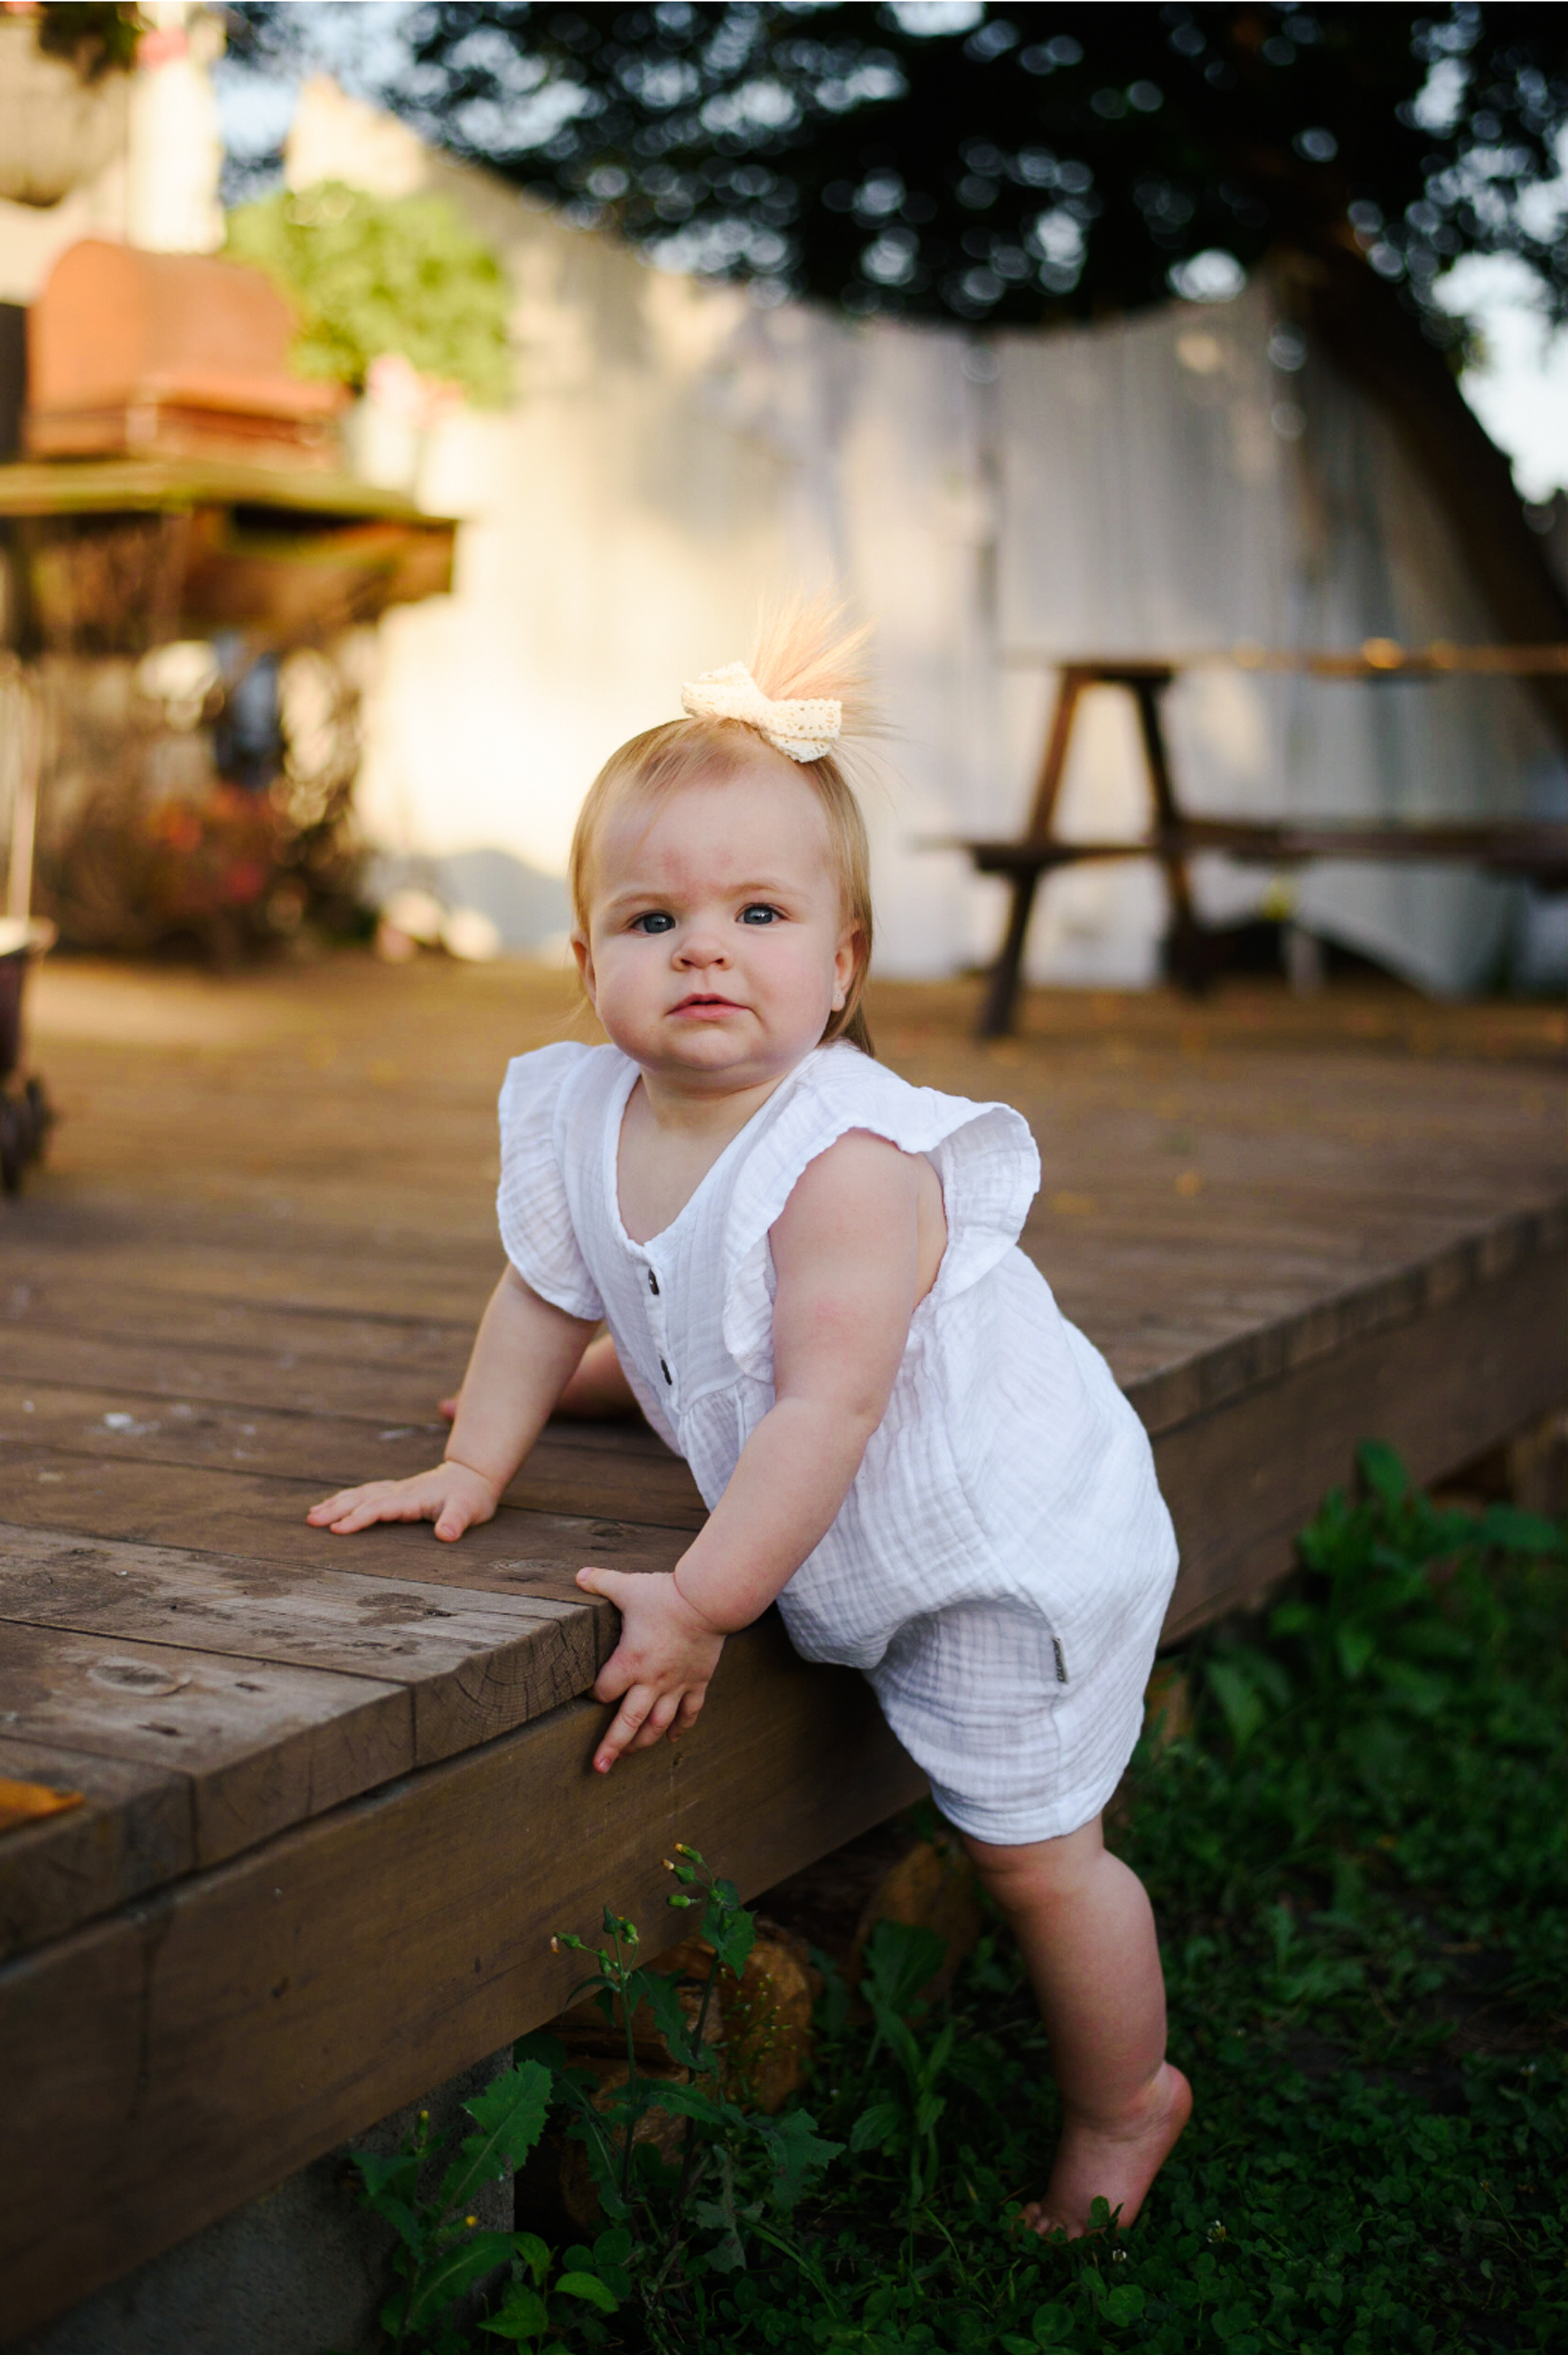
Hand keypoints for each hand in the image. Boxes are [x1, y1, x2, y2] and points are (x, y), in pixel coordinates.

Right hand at [306, 1459, 499, 1540]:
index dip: (358, 1518)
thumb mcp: (469, 1510)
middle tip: (310, 1521)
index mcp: (412, 1498)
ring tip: (311, 1514)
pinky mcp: (394, 1492)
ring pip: (360, 1493)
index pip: (380, 1508)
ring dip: (336, 1503)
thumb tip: (446, 1535)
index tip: (337, 1529)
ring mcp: (395, 1490)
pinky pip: (365, 1493)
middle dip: (335, 1509)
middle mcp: (399, 1492)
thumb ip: (456, 1521)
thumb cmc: (471, 1497)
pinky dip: (346, 1498)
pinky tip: (332, 1505)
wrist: (472, 1476)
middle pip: (362, 1498)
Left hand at [576, 1567, 725, 1773]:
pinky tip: (672, 1739)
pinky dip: (680, 1728)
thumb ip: (601, 1582)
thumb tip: (578, 1574)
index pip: (604, 1691)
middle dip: (613, 1747)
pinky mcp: (698, 1682)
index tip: (589, 1696)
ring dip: (643, 1743)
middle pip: (629, 1722)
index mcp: (630, 1662)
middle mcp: (652, 1681)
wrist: (708, 1600)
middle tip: (599, 1768)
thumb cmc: (665, 1595)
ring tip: (629, 1756)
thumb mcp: (629, 1587)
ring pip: (658, 1724)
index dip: (594, 1696)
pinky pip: (689, 1712)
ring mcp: (677, 1685)